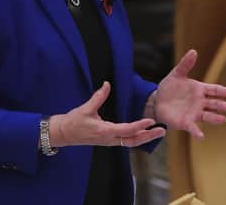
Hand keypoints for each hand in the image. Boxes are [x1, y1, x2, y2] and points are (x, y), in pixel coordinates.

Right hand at [50, 82, 165, 147]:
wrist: (63, 134)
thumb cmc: (73, 122)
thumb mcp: (85, 108)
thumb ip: (98, 96)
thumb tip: (107, 83)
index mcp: (104, 131)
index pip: (126, 130)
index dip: (139, 126)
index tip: (150, 121)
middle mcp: (109, 139)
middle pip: (133, 141)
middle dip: (148, 136)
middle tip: (162, 131)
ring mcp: (109, 142)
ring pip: (130, 143)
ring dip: (144, 138)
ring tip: (157, 132)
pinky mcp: (108, 141)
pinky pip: (125, 141)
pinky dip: (136, 138)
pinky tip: (143, 133)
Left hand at [153, 49, 225, 138]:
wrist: (157, 101)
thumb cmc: (169, 87)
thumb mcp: (176, 74)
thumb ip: (185, 64)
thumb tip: (193, 51)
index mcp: (199, 90)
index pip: (214, 90)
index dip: (221, 91)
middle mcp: (200, 103)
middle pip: (213, 104)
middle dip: (220, 105)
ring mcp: (194, 113)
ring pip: (208, 116)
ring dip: (215, 118)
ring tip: (223, 119)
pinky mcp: (185, 122)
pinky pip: (193, 128)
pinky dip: (197, 132)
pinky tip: (201, 136)